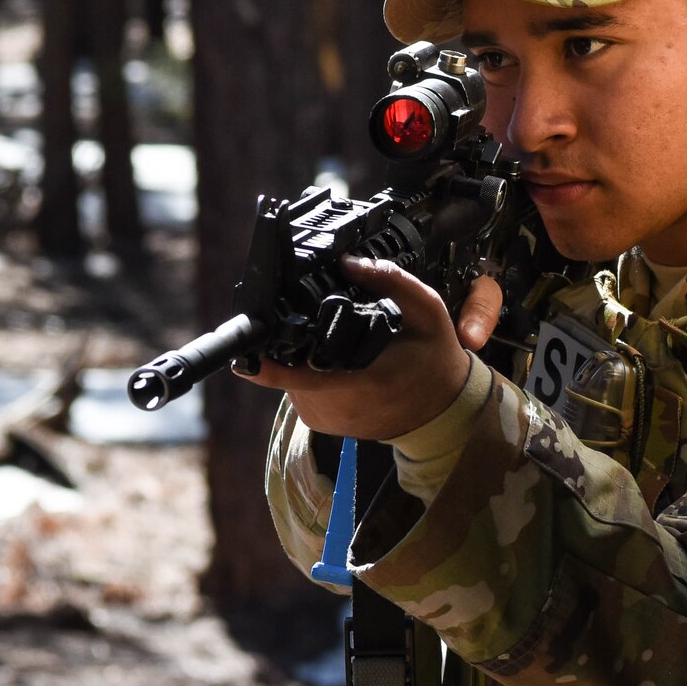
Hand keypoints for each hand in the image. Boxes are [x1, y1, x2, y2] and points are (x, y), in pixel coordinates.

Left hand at [238, 258, 502, 440]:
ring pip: (289, 380)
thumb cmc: (434, 360)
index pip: (299, 375)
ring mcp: (327, 420)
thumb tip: (347, 261)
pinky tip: (328, 362)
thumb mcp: (426, 311)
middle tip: (316, 324)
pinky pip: (297, 392)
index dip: (267, 365)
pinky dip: (305, 374)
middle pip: (289, 368)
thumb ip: (390, 280)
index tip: (244, 356)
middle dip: (292, 343)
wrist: (443, 411)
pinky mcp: (321, 424)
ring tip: (328, 344)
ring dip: (298, 359)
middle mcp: (338, 407)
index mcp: (361, 383)